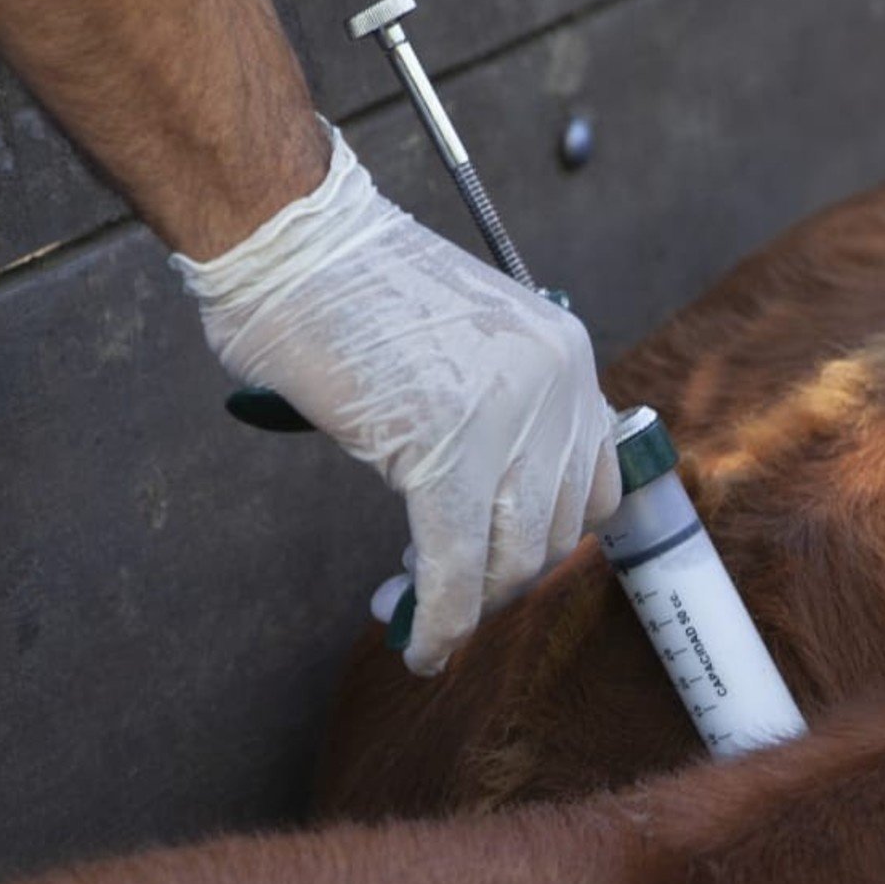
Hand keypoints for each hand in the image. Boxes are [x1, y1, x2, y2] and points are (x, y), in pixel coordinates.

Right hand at [173, 122, 620, 673]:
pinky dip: (442, 620)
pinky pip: (457, 566)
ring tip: (428, 613)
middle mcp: (556, 384)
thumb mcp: (469, 346)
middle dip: (507, 577)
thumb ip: (505, 412)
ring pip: (513, 557)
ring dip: (474, 603)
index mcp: (566, 356)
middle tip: (457, 595)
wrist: (289, 236)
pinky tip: (420, 646)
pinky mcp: (444, 451)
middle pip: (560, 528)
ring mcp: (506, 418)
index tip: (505, 562)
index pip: (595, 480)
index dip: (549, 537)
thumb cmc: (349, 290)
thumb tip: (499, 506)